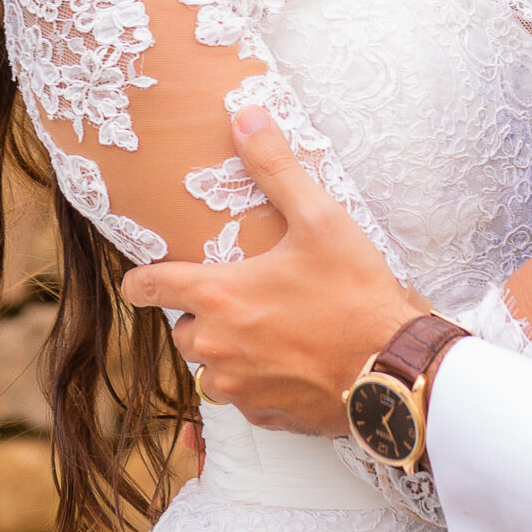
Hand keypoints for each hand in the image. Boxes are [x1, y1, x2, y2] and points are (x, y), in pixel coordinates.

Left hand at [120, 106, 424, 435]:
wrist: (394, 370)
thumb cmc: (356, 293)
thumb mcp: (320, 219)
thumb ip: (276, 168)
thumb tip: (245, 115)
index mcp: (220, 296)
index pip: (151, 287)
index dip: (140, 280)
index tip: (137, 279)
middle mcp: (218, 346)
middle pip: (182, 329)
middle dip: (201, 314)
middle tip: (239, 297)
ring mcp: (239, 387)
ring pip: (209, 369)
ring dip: (225, 352)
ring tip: (265, 331)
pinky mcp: (264, 415)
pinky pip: (241, 397)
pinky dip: (255, 381)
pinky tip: (288, 363)